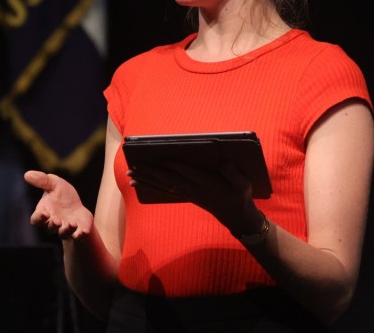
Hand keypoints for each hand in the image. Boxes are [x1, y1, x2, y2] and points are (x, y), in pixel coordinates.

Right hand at [23, 170, 93, 239]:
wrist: (76, 206)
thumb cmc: (61, 195)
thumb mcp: (54, 183)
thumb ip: (42, 180)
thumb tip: (27, 174)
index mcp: (44, 212)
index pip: (36, 219)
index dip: (38, 218)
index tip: (44, 214)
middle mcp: (53, 223)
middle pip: (49, 229)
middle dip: (53, 225)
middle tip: (57, 221)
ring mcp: (65, 229)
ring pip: (63, 234)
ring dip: (67, 230)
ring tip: (72, 223)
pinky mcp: (77, 232)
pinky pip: (77, 237)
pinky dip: (80, 235)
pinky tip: (83, 231)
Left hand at [127, 161, 259, 234]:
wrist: (237, 216)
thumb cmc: (240, 196)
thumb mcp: (243, 184)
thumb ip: (234, 173)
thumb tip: (225, 161)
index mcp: (207, 184)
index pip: (188, 173)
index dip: (176, 166)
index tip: (163, 158)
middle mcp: (194, 189)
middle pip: (169, 179)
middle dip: (151, 173)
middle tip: (134, 167)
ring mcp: (188, 193)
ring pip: (163, 186)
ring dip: (147, 180)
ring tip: (130, 175)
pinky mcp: (186, 195)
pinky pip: (165, 191)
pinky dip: (151, 186)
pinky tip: (141, 183)